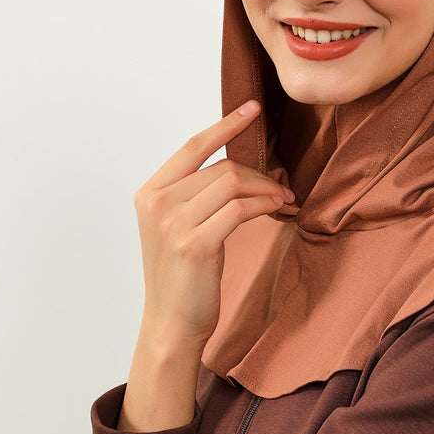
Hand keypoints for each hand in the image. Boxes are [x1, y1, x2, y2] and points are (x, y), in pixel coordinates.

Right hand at [134, 101, 291, 352]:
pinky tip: (277, 210)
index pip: (192, 146)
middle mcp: (157, 203)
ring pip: (232, 183)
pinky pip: (239, 209)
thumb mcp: (179, 228)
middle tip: (283, 188)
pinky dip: (263, 205)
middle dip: (260, 174)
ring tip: (283, 200)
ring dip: (266, 189)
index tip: (253, 109)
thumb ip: (196, 196)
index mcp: (150, 194)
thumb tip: (239, 168)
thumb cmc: (183, 277)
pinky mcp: (195, 244)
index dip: (225, 125)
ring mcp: (174, 224)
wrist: (172, 324)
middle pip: (221, 167)